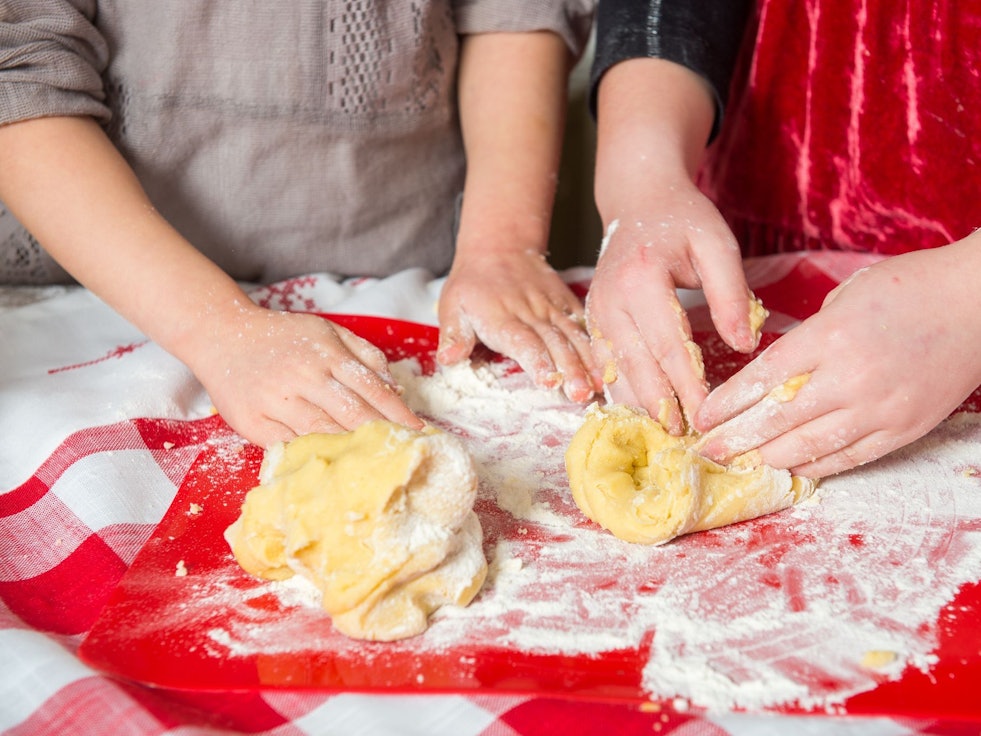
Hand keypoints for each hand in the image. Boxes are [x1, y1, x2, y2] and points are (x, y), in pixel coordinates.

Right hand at [186, 304, 422, 446]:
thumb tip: (396, 387)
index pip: (372, 390)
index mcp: (326, 354)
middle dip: (383, 436)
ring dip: (354, 451)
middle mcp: (304, 377)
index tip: (419, 432)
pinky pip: (290, 446)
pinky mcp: (254, 423)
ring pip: (323, 433)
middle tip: (407, 454)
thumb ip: (364, 355)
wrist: (221, 336)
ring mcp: (276, 401)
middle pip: (353, 415)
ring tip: (378, 465)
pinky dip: (313, 457)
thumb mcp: (327, 332)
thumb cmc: (282, 337)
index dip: (398, 414)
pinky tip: (334, 467)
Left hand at [436, 248, 601, 401]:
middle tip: (581, 394)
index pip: (524, 342)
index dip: (538, 362)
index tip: (549, 381)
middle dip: (571, 370)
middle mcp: (531, 313)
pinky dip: (597, 344)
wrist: (498, 247)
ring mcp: (552, 308)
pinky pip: (584, 324)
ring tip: (599, 385)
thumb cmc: (472, 285)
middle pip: (555, 343)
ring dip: (588, 362)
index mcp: (502, 317)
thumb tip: (449, 359)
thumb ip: (454, 335)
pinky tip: (609, 366)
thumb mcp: (451, 306)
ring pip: (574, 336)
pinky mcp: (566, 304)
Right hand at [585, 178, 757, 432]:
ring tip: (667, 434)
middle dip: (663, 406)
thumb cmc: (683, 219)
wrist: (638, 199)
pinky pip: (605, 364)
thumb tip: (745, 346)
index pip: (668, 345)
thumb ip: (730, 294)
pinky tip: (643, 411)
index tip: (708, 416)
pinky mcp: (593, 321)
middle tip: (687, 438)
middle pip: (638, 366)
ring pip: (616, 371)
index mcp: (641, 279)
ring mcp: (596, 312)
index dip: (688, 386)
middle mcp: (611, 300)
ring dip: (641, 404)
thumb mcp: (716, 244)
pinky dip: (623, 390)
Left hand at [694, 241, 980, 476]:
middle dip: (737, 439)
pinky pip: (851, 457)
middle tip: (708, 451)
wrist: (978, 301)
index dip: (728, 403)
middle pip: (779, 419)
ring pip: (812, 446)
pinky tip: (791, 469)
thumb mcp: (845, 297)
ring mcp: (881, 407)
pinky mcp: (905, 427)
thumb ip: (810, 337)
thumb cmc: (909, 287)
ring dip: (771, 458)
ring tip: (743, 463)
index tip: (703, 417)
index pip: (763, 378)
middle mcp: (852, 377)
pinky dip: (817, 466)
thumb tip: (780, 372)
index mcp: (830, 336)